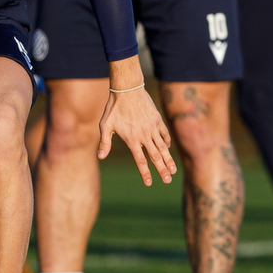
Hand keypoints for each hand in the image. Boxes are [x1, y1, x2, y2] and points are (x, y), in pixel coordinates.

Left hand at [97, 59, 175, 185]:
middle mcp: (144, 136)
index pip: (140, 161)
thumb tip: (100, 157)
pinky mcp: (157, 119)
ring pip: (163, 147)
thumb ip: (104, 142)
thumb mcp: (105, 125)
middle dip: (162, 170)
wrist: (127, 89)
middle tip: (168, 181)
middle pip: (155, 157)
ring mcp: (152, 128)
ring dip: (168, 160)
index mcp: (131, 139)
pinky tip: (168, 149)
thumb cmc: (113, 108)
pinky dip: (167, 142)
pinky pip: (164, 134)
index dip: (145, 173)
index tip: (149, 183)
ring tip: (173, 170)